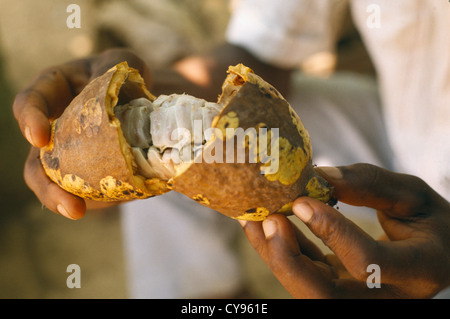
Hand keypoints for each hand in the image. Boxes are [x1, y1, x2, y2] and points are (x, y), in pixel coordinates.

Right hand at [13, 48, 150, 219]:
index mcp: (52, 91)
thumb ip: (117, 69)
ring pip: (57, 183)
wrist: (138, 100)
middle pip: (36, 161)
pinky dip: (98, 199)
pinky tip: (116, 200)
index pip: (31, 103)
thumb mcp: (122, 62)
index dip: (30, 119)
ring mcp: (68, 154)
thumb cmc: (124, 76)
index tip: (39, 138)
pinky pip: (87, 190)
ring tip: (80, 212)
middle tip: (66, 202)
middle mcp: (53, 127)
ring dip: (65, 201)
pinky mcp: (87, 171)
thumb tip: (121, 96)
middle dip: (46, 185)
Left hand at [240, 163, 449, 297]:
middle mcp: (385, 297)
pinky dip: (281, 252)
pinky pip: (304, 277)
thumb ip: (372, 184)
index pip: (368, 263)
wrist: (432, 254)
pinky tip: (264, 224)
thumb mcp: (414, 196)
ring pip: (305, 290)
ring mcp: (357, 299)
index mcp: (417, 271)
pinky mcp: (338, 290)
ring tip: (251, 218)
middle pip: (324, 295)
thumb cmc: (429, 223)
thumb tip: (320, 175)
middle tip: (266, 219)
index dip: (333, 232)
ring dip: (274, 255)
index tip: (304, 200)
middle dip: (287, 259)